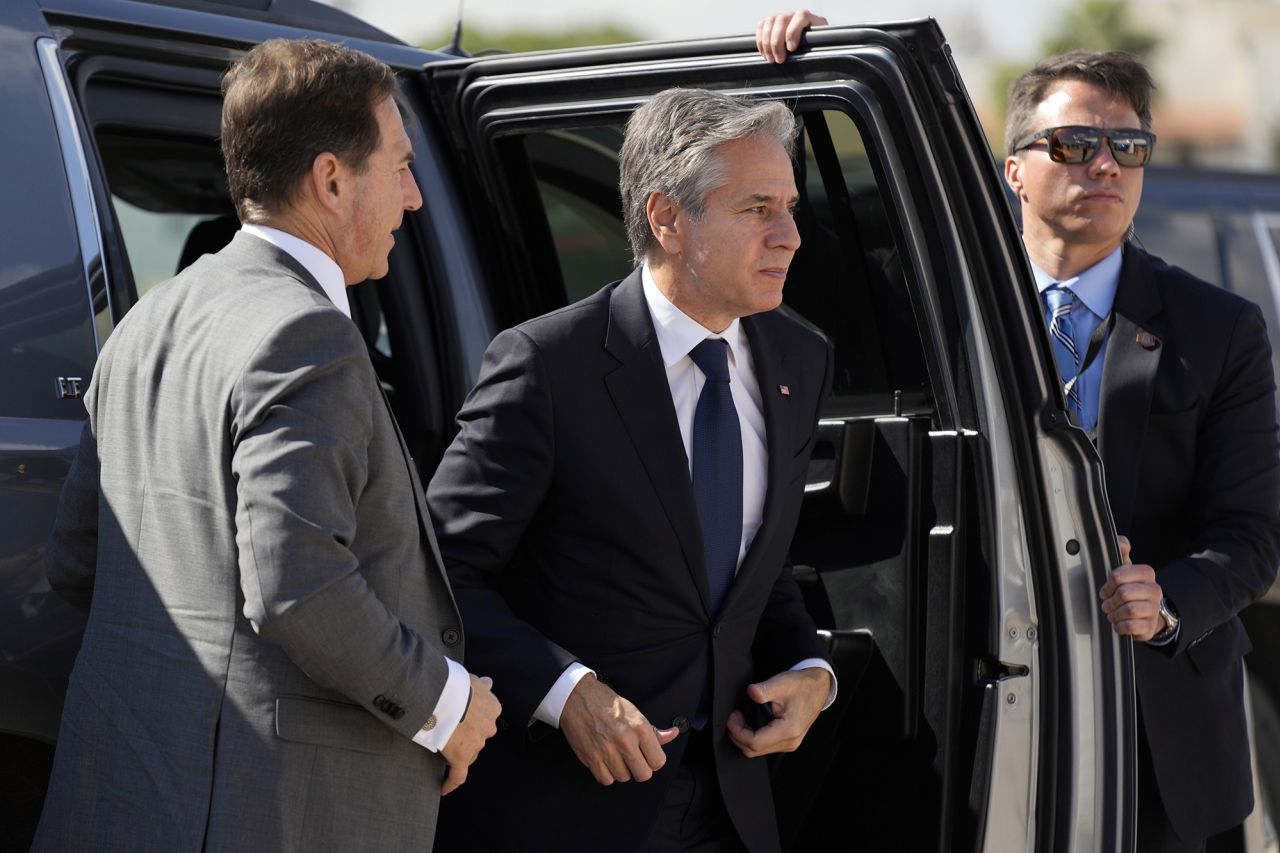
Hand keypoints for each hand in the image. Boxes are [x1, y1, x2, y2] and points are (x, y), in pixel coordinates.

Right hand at [440, 674, 500, 794]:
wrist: (441, 695)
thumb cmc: (453, 684)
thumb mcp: (471, 680)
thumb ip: (481, 686)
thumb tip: (489, 683)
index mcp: (493, 708)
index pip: (486, 719)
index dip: (474, 721)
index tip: (464, 721)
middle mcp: (488, 727)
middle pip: (479, 738)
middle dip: (468, 736)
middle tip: (450, 731)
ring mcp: (476, 744)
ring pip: (469, 754)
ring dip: (459, 752)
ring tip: (442, 748)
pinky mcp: (461, 757)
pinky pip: (458, 775)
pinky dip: (451, 782)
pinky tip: (444, 789)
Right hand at [559, 674, 678, 784]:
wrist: (577, 697)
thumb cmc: (607, 704)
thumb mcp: (634, 712)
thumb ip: (654, 730)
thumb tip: (673, 734)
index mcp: (639, 727)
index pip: (658, 761)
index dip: (653, 760)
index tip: (647, 756)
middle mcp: (625, 740)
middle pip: (643, 774)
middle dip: (640, 768)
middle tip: (632, 758)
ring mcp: (607, 750)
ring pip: (624, 778)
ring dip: (622, 770)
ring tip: (616, 755)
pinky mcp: (591, 758)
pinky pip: (606, 780)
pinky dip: (607, 773)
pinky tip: (605, 760)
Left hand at [726, 667, 829, 757]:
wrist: (818, 688)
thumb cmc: (802, 686)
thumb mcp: (782, 683)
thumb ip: (764, 689)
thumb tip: (751, 692)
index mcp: (789, 730)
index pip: (755, 742)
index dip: (738, 732)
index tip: (732, 717)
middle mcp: (790, 741)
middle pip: (754, 750)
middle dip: (738, 735)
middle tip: (734, 717)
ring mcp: (789, 743)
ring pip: (758, 750)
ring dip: (744, 737)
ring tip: (739, 718)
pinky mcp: (787, 741)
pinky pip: (764, 746)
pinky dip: (752, 737)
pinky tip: (749, 723)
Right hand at [756, 9, 828, 63]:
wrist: (810, 49)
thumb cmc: (814, 50)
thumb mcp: (818, 49)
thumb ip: (814, 49)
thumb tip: (807, 57)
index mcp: (811, 20)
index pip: (801, 16)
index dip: (793, 32)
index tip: (791, 49)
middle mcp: (795, 15)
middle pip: (782, 19)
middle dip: (777, 42)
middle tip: (780, 59)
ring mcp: (782, 18)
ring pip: (770, 21)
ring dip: (766, 42)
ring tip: (771, 58)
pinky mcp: (771, 23)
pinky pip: (761, 25)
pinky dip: (760, 40)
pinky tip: (764, 52)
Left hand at [1099, 536, 1165, 641]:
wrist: (1144, 614)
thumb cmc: (1130, 589)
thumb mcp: (1124, 569)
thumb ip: (1121, 552)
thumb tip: (1123, 542)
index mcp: (1146, 573)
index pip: (1119, 576)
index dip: (1108, 584)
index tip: (1107, 589)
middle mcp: (1154, 590)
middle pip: (1124, 593)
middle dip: (1110, 600)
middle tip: (1107, 603)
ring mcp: (1154, 609)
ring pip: (1129, 610)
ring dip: (1114, 613)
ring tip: (1112, 613)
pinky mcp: (1150, 626)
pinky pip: (1131, 626)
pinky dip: (1119, 626)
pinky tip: (1118, 623)